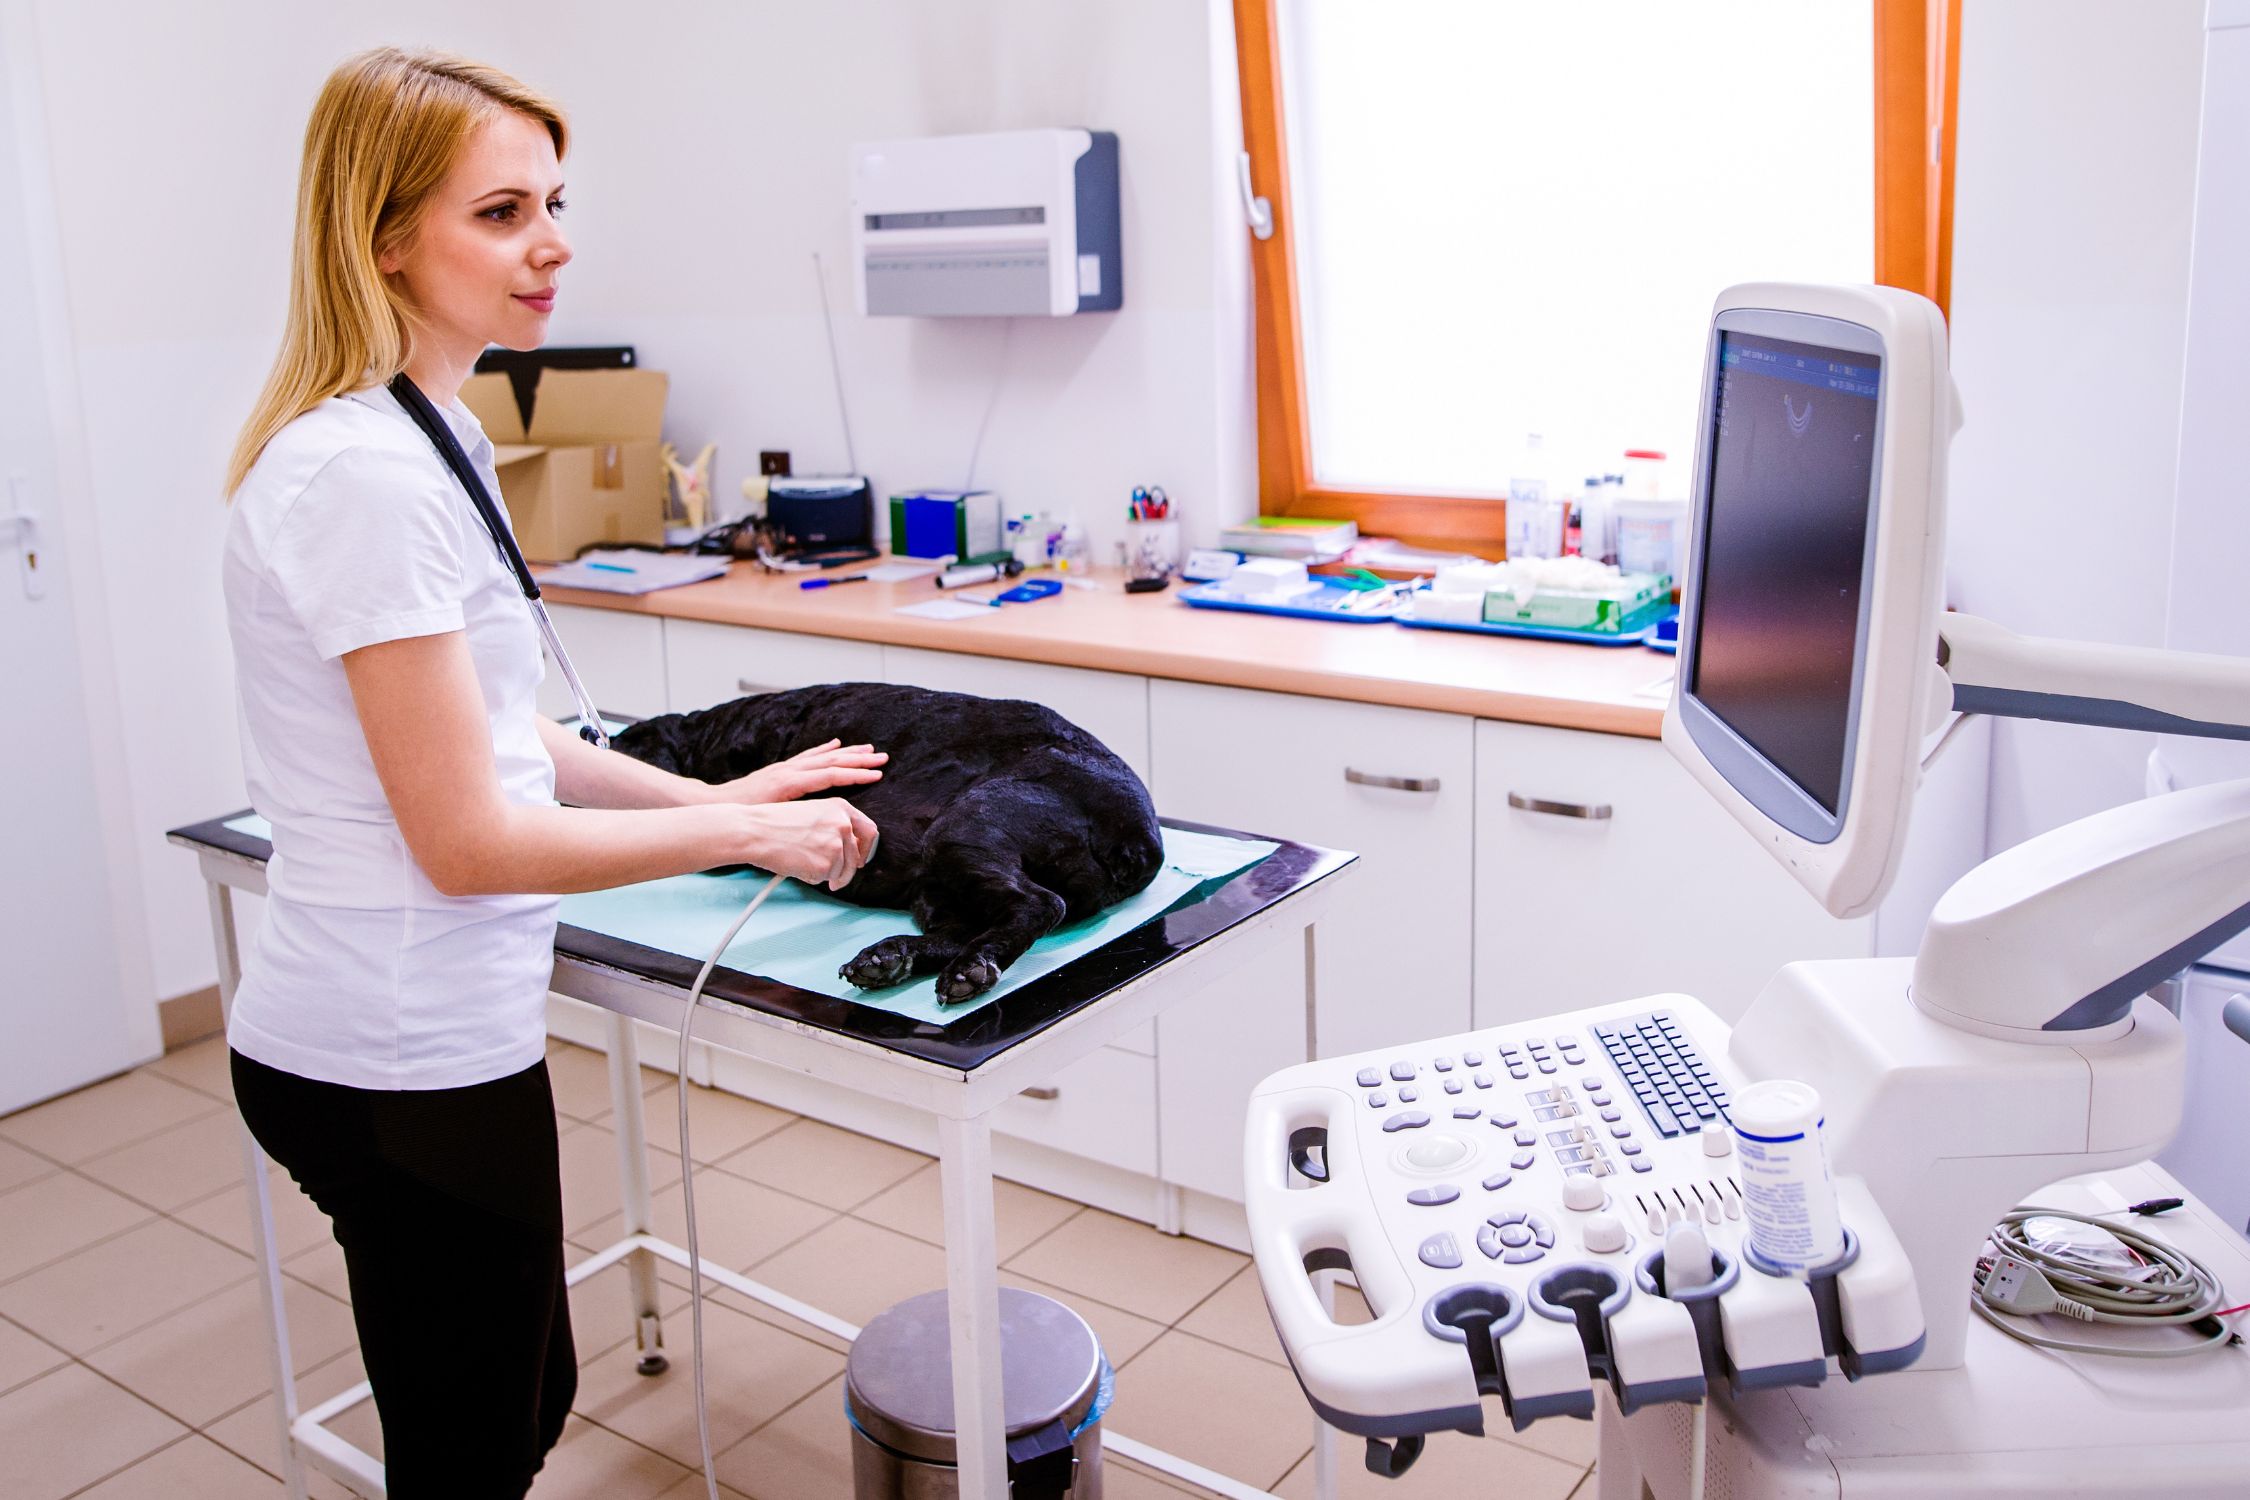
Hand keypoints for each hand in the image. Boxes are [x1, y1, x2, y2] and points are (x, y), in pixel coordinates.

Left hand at [715, 740, 886, 804]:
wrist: (717, 804)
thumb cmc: (743, 815)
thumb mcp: (772, 818)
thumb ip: (797, 816)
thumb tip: (822, 819)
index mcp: (792, 783)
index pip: (831, 775)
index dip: (855, 775)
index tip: (876, 774)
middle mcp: (791, 770)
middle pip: (832, 761)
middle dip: (859, 759)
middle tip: (882, 757)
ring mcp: (786, 767)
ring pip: (823, 756)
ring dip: (848, 752)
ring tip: (868, 748)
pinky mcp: (782, 768)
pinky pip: (809, 756)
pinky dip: (825, 749)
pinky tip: (836, 744)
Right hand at [729, 799, 879, 889]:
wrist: (755, 831)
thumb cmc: (775, 823)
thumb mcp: (812, 812)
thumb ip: (834, 826)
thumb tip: (850, 849)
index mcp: (841, 807)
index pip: (869, 830)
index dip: (866, 848)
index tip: (860, 857)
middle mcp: (843, 824)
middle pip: (856, 856)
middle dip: (845, 870)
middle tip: (835, 876)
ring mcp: (836, 845)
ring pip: (841, 870)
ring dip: (825, 873)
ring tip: (802, 861)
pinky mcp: (827, 864)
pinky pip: (825, 879)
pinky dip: (812, 878)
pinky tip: (797, 865)